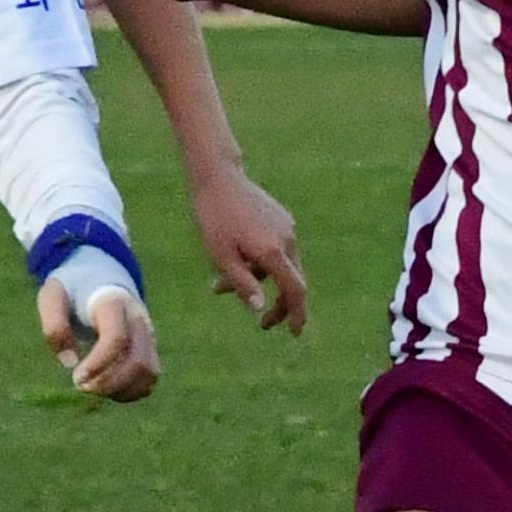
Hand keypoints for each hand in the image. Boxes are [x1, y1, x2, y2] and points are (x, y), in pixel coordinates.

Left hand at [36, 271, 160, 402]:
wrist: (97, 279)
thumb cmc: (71, 291)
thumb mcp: (52, 297)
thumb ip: (54, 325)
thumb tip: (69, 362)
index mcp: (113, 303)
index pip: (117, 338)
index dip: (99, 364)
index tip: (76, 377)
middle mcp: (137, 319)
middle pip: (137, 361)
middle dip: (108, 383)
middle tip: (80, 386)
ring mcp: (148, 334)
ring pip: (148, 372)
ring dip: (121, 390)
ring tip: (94, 389)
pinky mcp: (150, 348)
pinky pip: (149, 378)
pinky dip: (130, 391)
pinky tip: (107, 389)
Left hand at [188, 163, 309, 331]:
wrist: (219, 177)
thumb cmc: (214, 218)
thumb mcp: (221, 256)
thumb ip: (241, 283)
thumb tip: (260, 309)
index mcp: (273, 251)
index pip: (295, 290)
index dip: (296, 314)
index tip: (294, 333)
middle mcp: (287, 240)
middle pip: (292, 282)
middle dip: (278, 305)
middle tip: (262, 325)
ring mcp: (287, 228)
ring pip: (280, 266)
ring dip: (258, 282)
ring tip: (218, 286)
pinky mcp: (282, 219)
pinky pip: (276, 250)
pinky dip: (260, 264)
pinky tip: (232, 260)